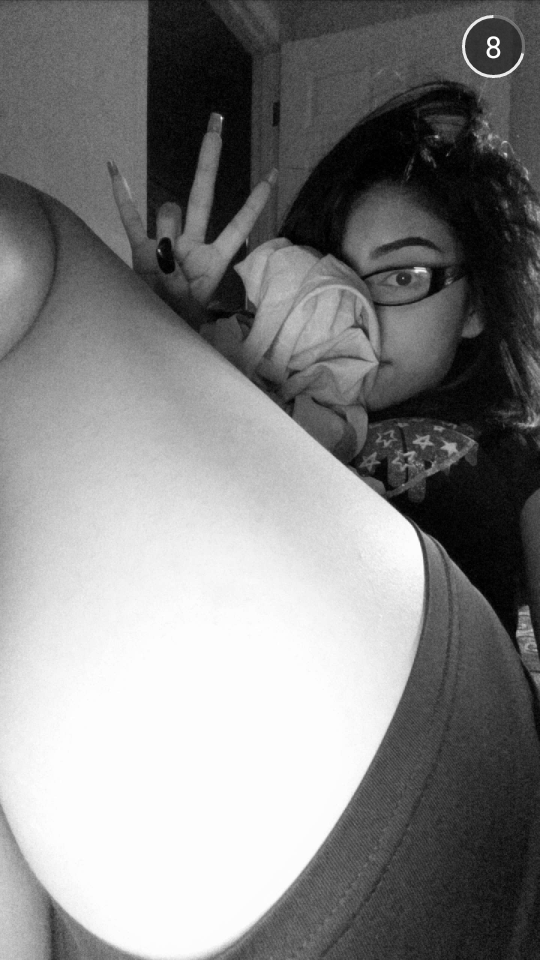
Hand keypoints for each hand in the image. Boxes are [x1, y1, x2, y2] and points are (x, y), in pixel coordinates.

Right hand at [107, 114, 276, 328]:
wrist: (157, 337)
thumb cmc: (183, 326)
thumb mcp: (194, 308)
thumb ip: (181, 277)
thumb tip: (164, 247)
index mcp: (213, 260)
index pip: (239, 225)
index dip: (255, 201)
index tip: (274, 173)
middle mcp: (192, 244)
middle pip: (203, 194)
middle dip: (209, 159)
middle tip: (216, 122)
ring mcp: (166, 244)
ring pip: (168, 215)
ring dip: (167, 236)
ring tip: (166, 273)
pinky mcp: (140, 250)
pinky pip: (130, 219)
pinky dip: (122, 196)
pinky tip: (114, 166)